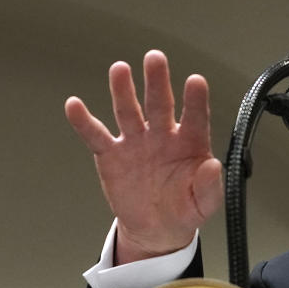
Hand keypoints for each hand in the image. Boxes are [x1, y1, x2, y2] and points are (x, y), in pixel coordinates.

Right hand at [65, 49, 222, 263]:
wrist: (157, 228)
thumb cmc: (185, 209)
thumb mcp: (204, 203)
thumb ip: (210, 186)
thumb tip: (213, 166)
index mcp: (190, 143)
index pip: (195, 118)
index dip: (195, 100)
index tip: (196, 81)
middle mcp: (162, 135)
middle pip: (160, 103)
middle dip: (157, 82)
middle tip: (155, 58)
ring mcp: (136, 142)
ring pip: (129, 111)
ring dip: (123, 91)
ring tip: (120, 69)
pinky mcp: (112, 154)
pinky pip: (96, 135)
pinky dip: (84, 121)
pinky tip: (75, 106)